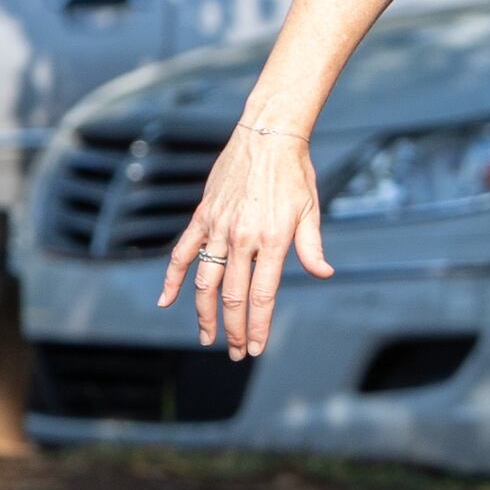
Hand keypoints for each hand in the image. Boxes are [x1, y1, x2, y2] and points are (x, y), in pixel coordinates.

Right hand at [160, 122, 332, 357]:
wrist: (267, 137)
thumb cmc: (295, 175)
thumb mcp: (311, 212)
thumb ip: (313, 247)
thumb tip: (323, 274)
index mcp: (273, 241)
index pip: (262, 295)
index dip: (257, 325)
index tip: (255, 347)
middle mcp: (243, 238)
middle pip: (234, 296)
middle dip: (234, 329)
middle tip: (234, 352)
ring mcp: (219, 228)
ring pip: (205, 281)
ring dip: (205, 313)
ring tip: (207, 337)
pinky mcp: (203, 217)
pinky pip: (182, 252)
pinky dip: (172, 278)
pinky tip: (166, 301)